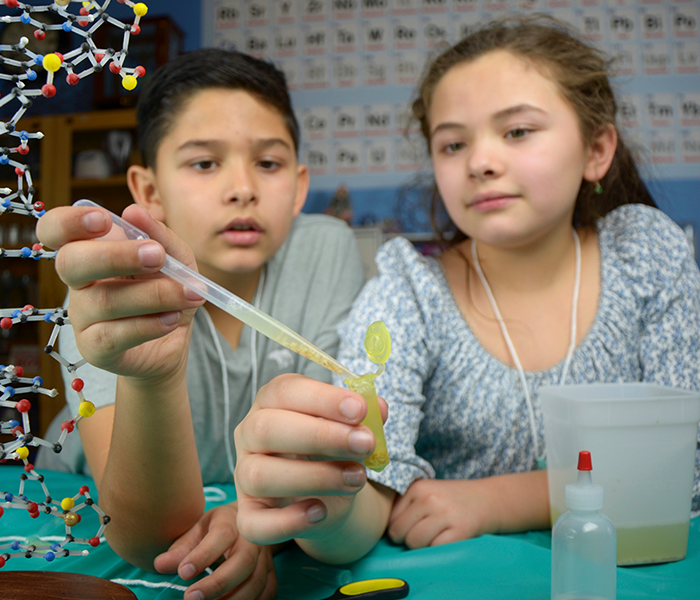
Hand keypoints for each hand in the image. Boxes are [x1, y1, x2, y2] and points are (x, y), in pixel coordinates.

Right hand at [36, 204, 205, 382]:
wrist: (174, 339)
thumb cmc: (168, 290)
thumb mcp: (177, 260)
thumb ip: (161, 237)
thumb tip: (134, 212)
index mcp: (90, 252)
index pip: (54, 230)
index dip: (68, 221)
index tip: (103, 219)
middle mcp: (79, 283)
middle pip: (70, 263)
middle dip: (115, 256)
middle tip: (157, 256)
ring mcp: (82, 318)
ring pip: (104, 301)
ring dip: (154, 294)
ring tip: (189, 293)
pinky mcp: (94, 349)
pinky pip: (113, 336)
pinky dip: (149, 325)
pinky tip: (173, 318)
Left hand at [153, 502, 276, 599]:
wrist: (249, 522)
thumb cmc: (216, 529)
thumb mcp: (197, 530)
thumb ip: (181, 547)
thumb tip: (159, 564)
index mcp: (232, 522)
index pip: (222, 535)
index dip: (203, 555)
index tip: (183, 572)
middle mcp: (253, 539)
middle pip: (244, 561)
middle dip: (218, 583)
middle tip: (191, 598)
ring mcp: (265, 557)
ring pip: (257, 580)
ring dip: (233, 599)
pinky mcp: (271, 573)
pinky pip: (267, 591)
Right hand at [234, 373, 388, 545]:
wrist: (326, 496)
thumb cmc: (333, 450)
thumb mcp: (350, 428)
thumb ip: (364, 417)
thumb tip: (378, 407)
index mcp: (271, 401)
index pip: (285, 390)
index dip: (322, 398)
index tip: (360, 410)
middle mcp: (249, 434)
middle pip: (266, 428)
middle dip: (321, 436)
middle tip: (365, 443)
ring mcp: (243, 475)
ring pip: (260, 475)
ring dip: (315, 477)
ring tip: (357, 478)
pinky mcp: (248, 515)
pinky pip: (255, 524)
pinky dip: (288, 522)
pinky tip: (321, 512)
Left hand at [388, 471, 549, 548]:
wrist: (489, 499)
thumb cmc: (452, 500)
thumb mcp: (428, 492)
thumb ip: (406, 505)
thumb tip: (385, 530)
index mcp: (417, 488)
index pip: (391, 519)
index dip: (399, 529)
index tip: (412, 528)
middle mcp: (429, 498)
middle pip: (400, 533)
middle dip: (408, 540)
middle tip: (424, 535)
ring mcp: (444, 513)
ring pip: (414, 542)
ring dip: (422, 547)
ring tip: (435, 537)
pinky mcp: (460, 529)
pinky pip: (434, 549)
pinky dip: (438, 550)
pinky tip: (447, 540)